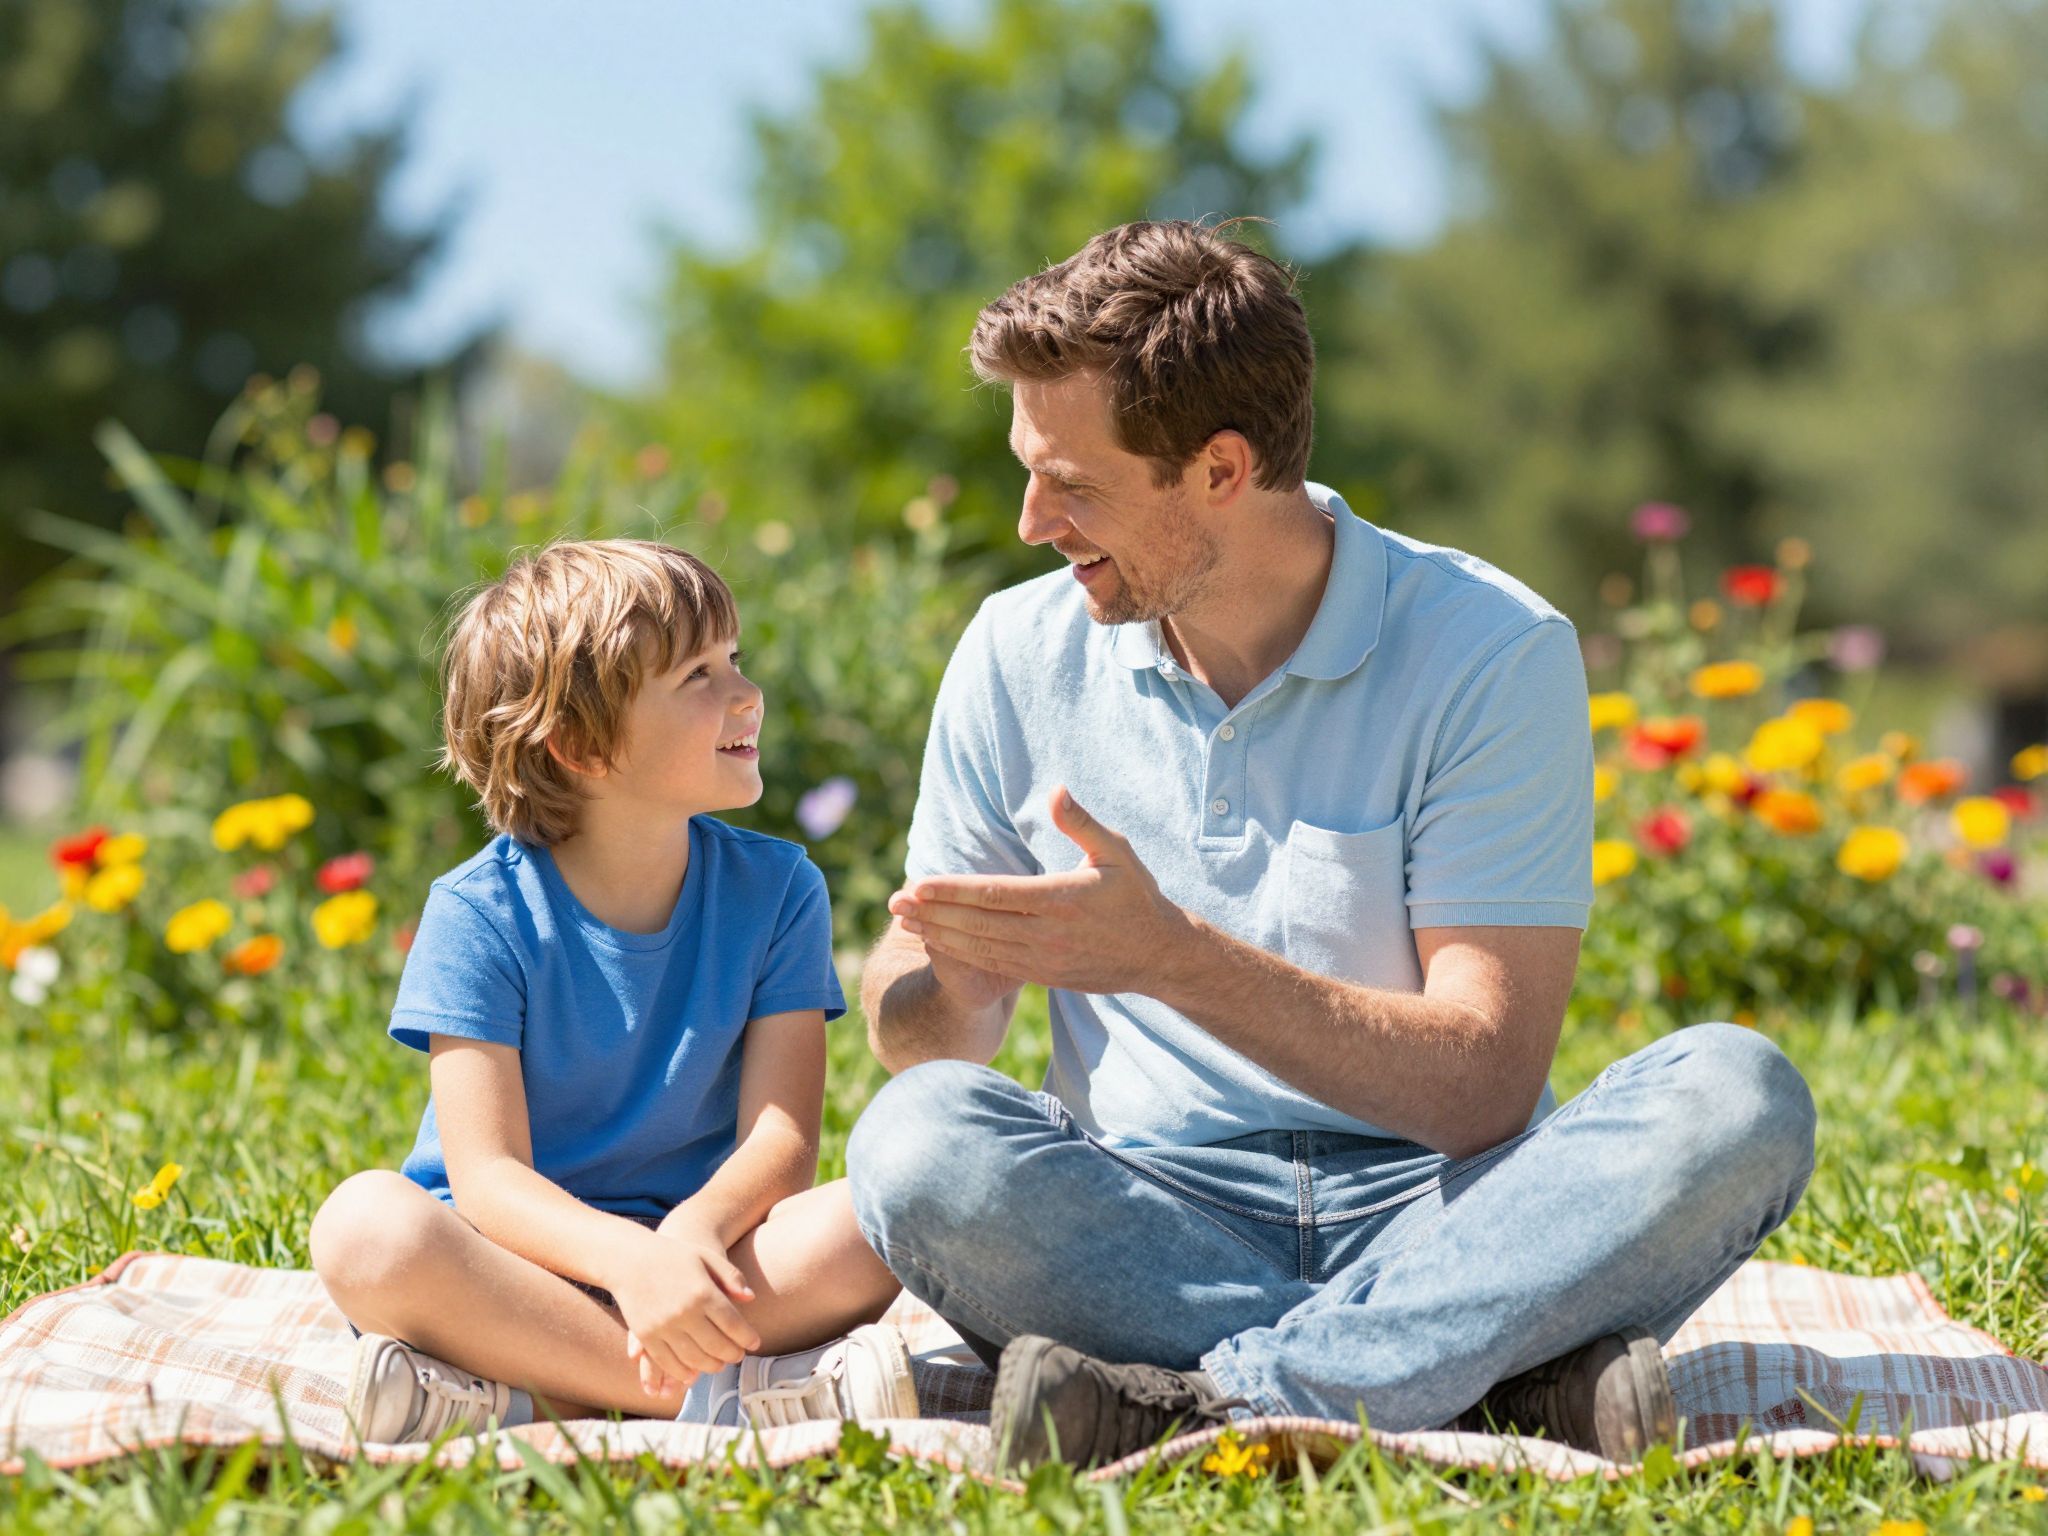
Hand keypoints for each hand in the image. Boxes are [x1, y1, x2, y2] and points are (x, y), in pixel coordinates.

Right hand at [608, 1216, 759, 1397]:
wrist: (629, 1258)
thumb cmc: (673, 1254)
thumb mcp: (706, 1256)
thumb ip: (731, 1276)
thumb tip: (750, 1298)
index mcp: (702, 1292)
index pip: (733, 1324)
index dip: (747, 1337)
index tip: (755, 1343)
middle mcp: (684, 1312)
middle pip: (716, 1345)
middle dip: (732, 1354)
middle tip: (739, 1356)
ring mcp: (663, 1327)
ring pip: (694, 1359)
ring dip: (711, 1366)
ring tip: (720, 1364)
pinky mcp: (646, 1336)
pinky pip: (668, 1362)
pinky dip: (683, 1372)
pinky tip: (694, 1372)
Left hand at [888, 786, 1196, 995]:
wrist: (1157, 956)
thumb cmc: (1137, 896)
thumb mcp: (1117, 853)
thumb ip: (1082, 823)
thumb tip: (1056, 790)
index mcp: (1061, 899)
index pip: (995, 894)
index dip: (953, 891)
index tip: (919, 883)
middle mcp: (1048, 933)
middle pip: (978, 924)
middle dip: (932, 913)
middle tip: (894, 902)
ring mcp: (1043, 959)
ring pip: (980, 947)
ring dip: (939, 934)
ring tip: (905, 921)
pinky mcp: (1043, 976)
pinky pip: (994, 965)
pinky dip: (961, 954)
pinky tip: (938, 942)